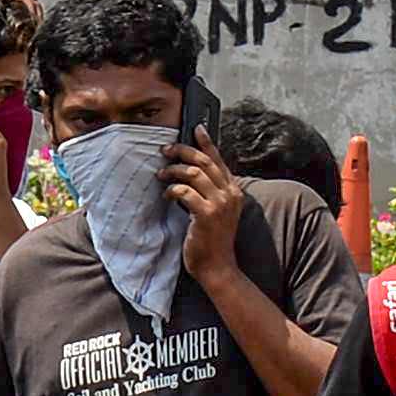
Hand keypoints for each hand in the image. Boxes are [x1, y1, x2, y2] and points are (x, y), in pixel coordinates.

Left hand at [169, 137, 248, 277]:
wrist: (218, 267)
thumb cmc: (212, 241)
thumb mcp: (217, 212)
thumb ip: (210, 192)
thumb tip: (191, 172)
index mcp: (234, 191)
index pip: (219, 160)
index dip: (206, 142)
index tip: (195, 128)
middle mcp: (230, 194)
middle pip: (203, 161)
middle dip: (182, 151)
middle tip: (165, 151)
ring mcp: (220, 204)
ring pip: (193, 173)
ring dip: (173, 171)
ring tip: (161, 175)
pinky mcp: (207, 214)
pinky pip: (185, 192)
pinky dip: (172, 190)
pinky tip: (166, 195)